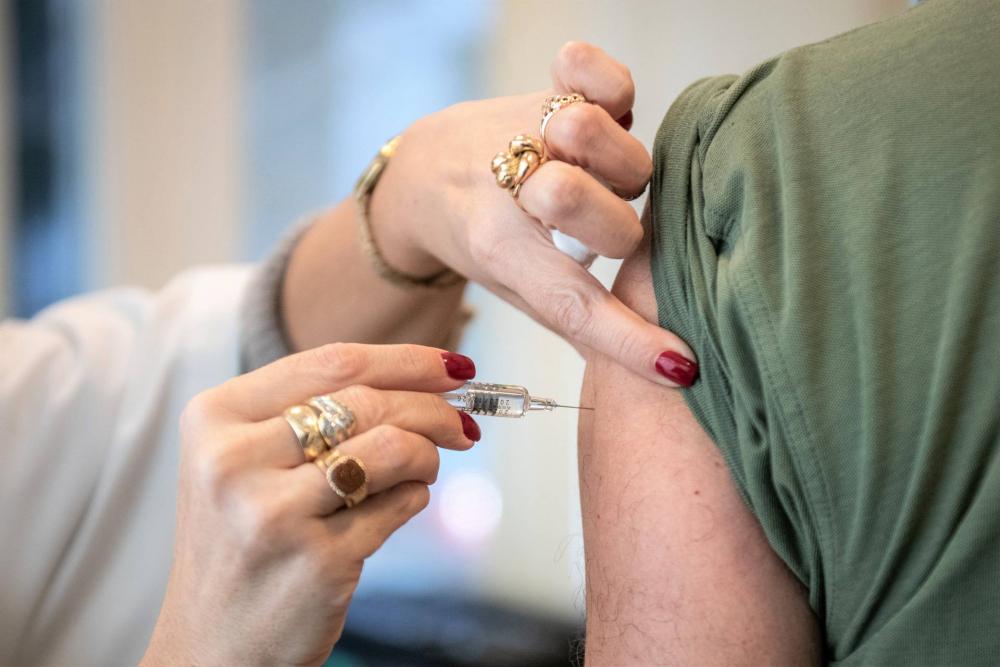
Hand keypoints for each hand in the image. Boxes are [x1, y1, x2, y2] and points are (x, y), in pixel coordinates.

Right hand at [142, 344, 478, 665]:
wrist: (212, 644)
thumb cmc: (241, 541)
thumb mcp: (246, 460)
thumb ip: (315, 411)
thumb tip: (429, 376)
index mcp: (215, 418)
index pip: (333, 363)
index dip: (408, 360)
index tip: (454, 366)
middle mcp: (233, 461)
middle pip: (369, 402)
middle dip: (434, 408)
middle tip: (462, 424)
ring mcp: (273, 513)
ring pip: (392, 448)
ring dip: (427, 454)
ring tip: (425, 469)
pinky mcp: (317, 561)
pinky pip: (399, 505)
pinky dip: (414, 498)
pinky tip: (398, 504)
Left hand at [371, 42, 697, 386]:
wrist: (427, 175)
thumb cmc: (485, 242)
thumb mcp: (518, 291)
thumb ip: (578, 321)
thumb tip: (657, 372)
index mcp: (500, 249)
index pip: (572, 301)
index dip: (628, 338)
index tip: (677, 366)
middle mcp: (508, 185)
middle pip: (597, 212)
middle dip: (613, 231)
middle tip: (598, 231)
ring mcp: (523, 129)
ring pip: (589, 133)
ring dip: (614, 162)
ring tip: (599, 175)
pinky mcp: (540, 86)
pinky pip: (585, 68)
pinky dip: (602, 81)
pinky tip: (605, 108)